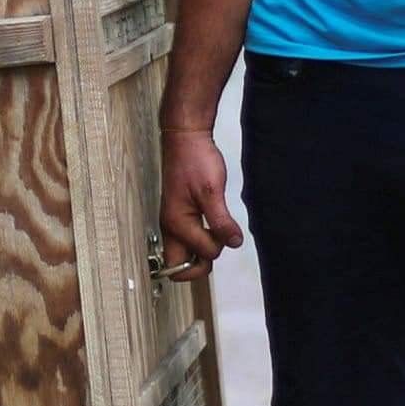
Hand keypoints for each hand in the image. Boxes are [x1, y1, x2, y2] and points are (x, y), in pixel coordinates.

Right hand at [159, 127, 244, 278]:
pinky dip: (202, 237)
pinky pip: (188, 239)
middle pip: (179, 266)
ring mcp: (173, 222)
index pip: (197, 257)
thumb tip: (233, 242)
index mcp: (176, 224)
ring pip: (185, 254)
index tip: (223, 234)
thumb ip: (222, 221)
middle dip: (202, 261)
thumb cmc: (194, 160)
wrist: (186, 139)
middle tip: (219, 239)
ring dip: (203, 248)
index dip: (214, 249)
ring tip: (217, 225)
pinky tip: (212, 221)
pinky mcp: (179, 216)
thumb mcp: (212, 191)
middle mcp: (171, 227)